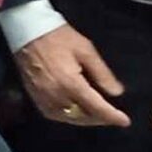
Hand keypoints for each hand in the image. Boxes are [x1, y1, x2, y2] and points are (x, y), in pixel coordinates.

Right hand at [14, 24, 129, 128]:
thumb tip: (116, 93)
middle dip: (99, 119)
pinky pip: (54, 114)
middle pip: (83, 117)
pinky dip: (67, 117)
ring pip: (68, 118)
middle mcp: (56, 95)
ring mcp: (43, 97)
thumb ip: (102, 73)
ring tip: (96, 115)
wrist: (27, 30)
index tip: (125, 121)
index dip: (112, 116)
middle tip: (112, 117)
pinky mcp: (34, 96)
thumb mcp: (85, 49)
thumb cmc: (58, 36)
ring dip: (84, 119)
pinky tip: (75, 112)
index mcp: (71, 84)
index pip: (96, 108)